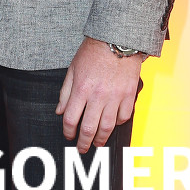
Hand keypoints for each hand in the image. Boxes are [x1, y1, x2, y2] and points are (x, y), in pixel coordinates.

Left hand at [56, 37, 142, 154]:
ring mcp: (115, 96)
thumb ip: (65, 93)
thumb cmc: (93, 53)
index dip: (67, 131)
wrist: (118, 40)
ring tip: (97, 143)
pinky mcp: (129, 94)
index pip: (70, 118)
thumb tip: (59, 112)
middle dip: (84, 142)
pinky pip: (124, 116)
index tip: (68, 136)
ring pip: (107, 126)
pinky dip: (118, 123)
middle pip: (89, 128)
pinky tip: (113, 125)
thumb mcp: (73, 69)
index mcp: (81, 89)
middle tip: (82, 148)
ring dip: (101, 138)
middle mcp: (98, 96)